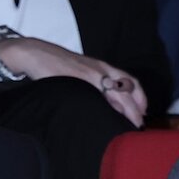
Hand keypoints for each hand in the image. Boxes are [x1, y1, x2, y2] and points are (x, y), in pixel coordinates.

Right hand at [0, 37, 146, 127]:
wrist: (35, 53)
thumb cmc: (54, 62)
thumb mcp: (79, 69)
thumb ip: (90, 81)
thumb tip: (100, 99)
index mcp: (102, 66)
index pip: (129, 81)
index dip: (140, 96)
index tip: (143, 110)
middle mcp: (101, 70)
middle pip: (126, 90)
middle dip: (135, 109)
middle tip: (138, 124)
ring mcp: (90, 75)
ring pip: (116, 95)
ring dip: (126, 111)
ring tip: (129, 124)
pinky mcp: (79, 81)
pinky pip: (97, 97)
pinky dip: (106, 109)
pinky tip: (107, 117)